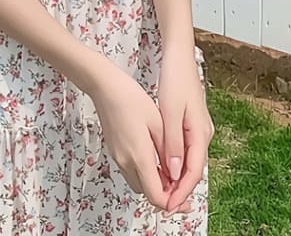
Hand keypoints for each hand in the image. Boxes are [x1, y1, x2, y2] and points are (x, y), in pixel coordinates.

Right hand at [90, 63, 183, 211]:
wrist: (104, 87)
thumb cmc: (130, 98)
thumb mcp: (158, 122)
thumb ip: (168, 151)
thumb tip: (176, 173)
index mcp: (139, 155)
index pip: (156, 196)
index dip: (172, 202)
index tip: (185, 199)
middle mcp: (125, 161)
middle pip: (146, 193)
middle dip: (165, 194)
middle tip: (181, 186)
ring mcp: (117, 157)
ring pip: (138, 183)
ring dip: (154, 184)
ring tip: (170, 171)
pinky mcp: (114, 150)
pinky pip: (131, 171)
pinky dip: (144, 173)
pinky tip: (155, 160)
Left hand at [157, 44, 214, 213]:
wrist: (180, 57)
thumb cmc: (175, 80)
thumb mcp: (170, 111)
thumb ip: (173, 142)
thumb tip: (175, 173)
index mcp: (200, 133)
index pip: (193, 172)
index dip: (181, 191)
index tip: (168, 206)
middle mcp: (203, 133)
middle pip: (193, 169)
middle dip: (180, 188)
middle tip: (163, 204)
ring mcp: (198, 128)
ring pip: (189, 160)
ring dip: (177, 176)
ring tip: (161, 190)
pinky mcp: (191, 122)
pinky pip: (185, 149)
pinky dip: (175, 161)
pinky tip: (164, 165)